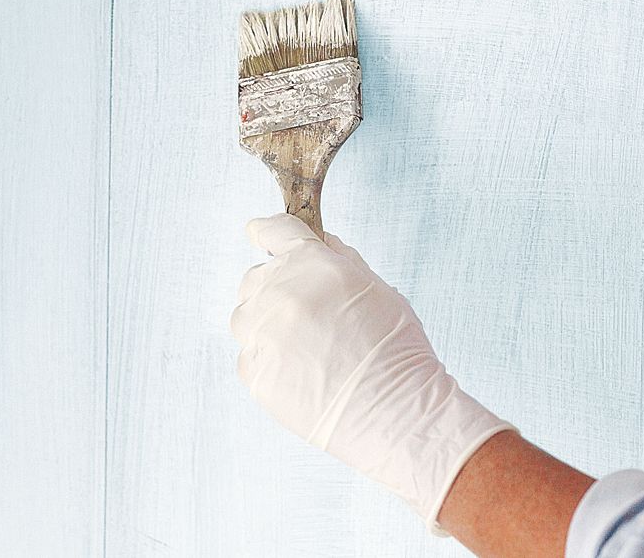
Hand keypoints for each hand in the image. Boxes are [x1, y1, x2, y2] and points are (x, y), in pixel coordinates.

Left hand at [230, 214, 513, 529]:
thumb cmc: (397, 351)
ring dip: (267, 324)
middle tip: (309, 314)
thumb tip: (320, 243)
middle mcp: (280, 292)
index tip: (258, 233)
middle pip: (256, 277)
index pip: (274, 231)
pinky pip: (249, 355)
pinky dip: (268, 359)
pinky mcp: (254, 372)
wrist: (396, 412)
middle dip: (276, 287)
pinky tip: (302, 371)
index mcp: (312, 264)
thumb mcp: (380, 289)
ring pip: (246, 316)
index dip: (267, 231)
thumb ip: (342, 260)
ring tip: (307, 347)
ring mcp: (263, 334)